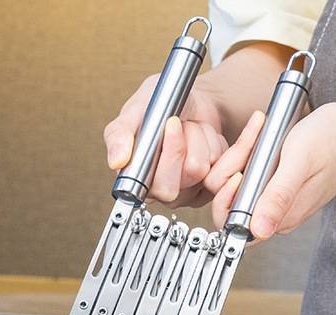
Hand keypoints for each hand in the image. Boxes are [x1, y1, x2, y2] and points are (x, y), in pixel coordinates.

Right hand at [103, 76, 230, 206]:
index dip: (167, 156)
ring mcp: (185, 192)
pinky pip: (218, 166)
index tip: (171, 123)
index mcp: (137, 179)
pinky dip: (214, 143)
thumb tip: (116, 162)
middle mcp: (159, 191)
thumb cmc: (161, 105)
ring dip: (199, 140)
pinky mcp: (207, 186)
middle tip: (178, 124)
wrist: (193, 100)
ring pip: (199, 171)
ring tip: (189, 129)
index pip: (154, 185)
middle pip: (174, 185)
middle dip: (182, 146)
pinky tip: (203, 138)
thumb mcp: (134, 110)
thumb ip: (119, 134)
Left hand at [211, 103, 335, 237]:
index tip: (240, 171)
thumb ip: (279, 196)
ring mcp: (272, 202)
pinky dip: (247, 154)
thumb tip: (260, 230)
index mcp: (278, 218)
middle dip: (230, 172)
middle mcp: (272, 216)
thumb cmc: (334, 141)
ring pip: (233, 187)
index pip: (231, 225)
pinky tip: (260, 137)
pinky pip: (245, 176)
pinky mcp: (273, 188)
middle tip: (250, 144)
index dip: (226, 199)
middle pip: (227, 205)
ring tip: (258, 133)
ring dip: (239, 157)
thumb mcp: (301, 161)